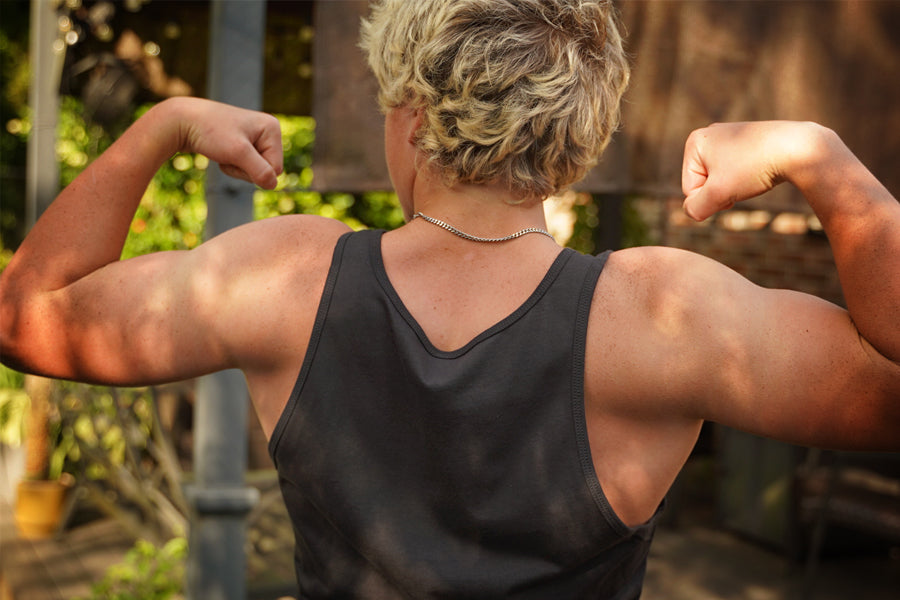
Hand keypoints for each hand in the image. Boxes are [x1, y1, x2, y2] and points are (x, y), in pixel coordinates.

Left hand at [173, 98, 283, 188]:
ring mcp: (255, 137)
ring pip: (255, 170)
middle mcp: (266, 131)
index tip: (234, 155)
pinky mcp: (243, 143)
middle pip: (267, 170)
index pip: (276, 168)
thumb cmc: (210, 132)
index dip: (255, 170)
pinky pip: (245, 166)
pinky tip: (220, 152)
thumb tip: (273, 185)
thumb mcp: (237, 153)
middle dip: (245, 170)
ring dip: (237, 168)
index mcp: (272, 128)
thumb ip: (260, 171)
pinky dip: (231, 165)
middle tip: (227, 155)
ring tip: (222, 152)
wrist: (181, 121)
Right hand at [681, 121, 822, 220]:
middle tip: (745, 180)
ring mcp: (731, 135)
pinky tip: (763, 169)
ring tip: (755, 175)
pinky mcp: (749, 140)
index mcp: (695, 142)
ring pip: (723, 177)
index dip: (711, 196)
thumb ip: (696, 208)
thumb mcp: (718, 194)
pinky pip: (738, 169)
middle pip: (705, 182)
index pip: (690, 188)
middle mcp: (710, 134)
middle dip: (723, 190)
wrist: (798, 148)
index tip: (733, 184)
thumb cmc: (754, 168)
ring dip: (736, 186)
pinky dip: (748, 176)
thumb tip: (691, 211)